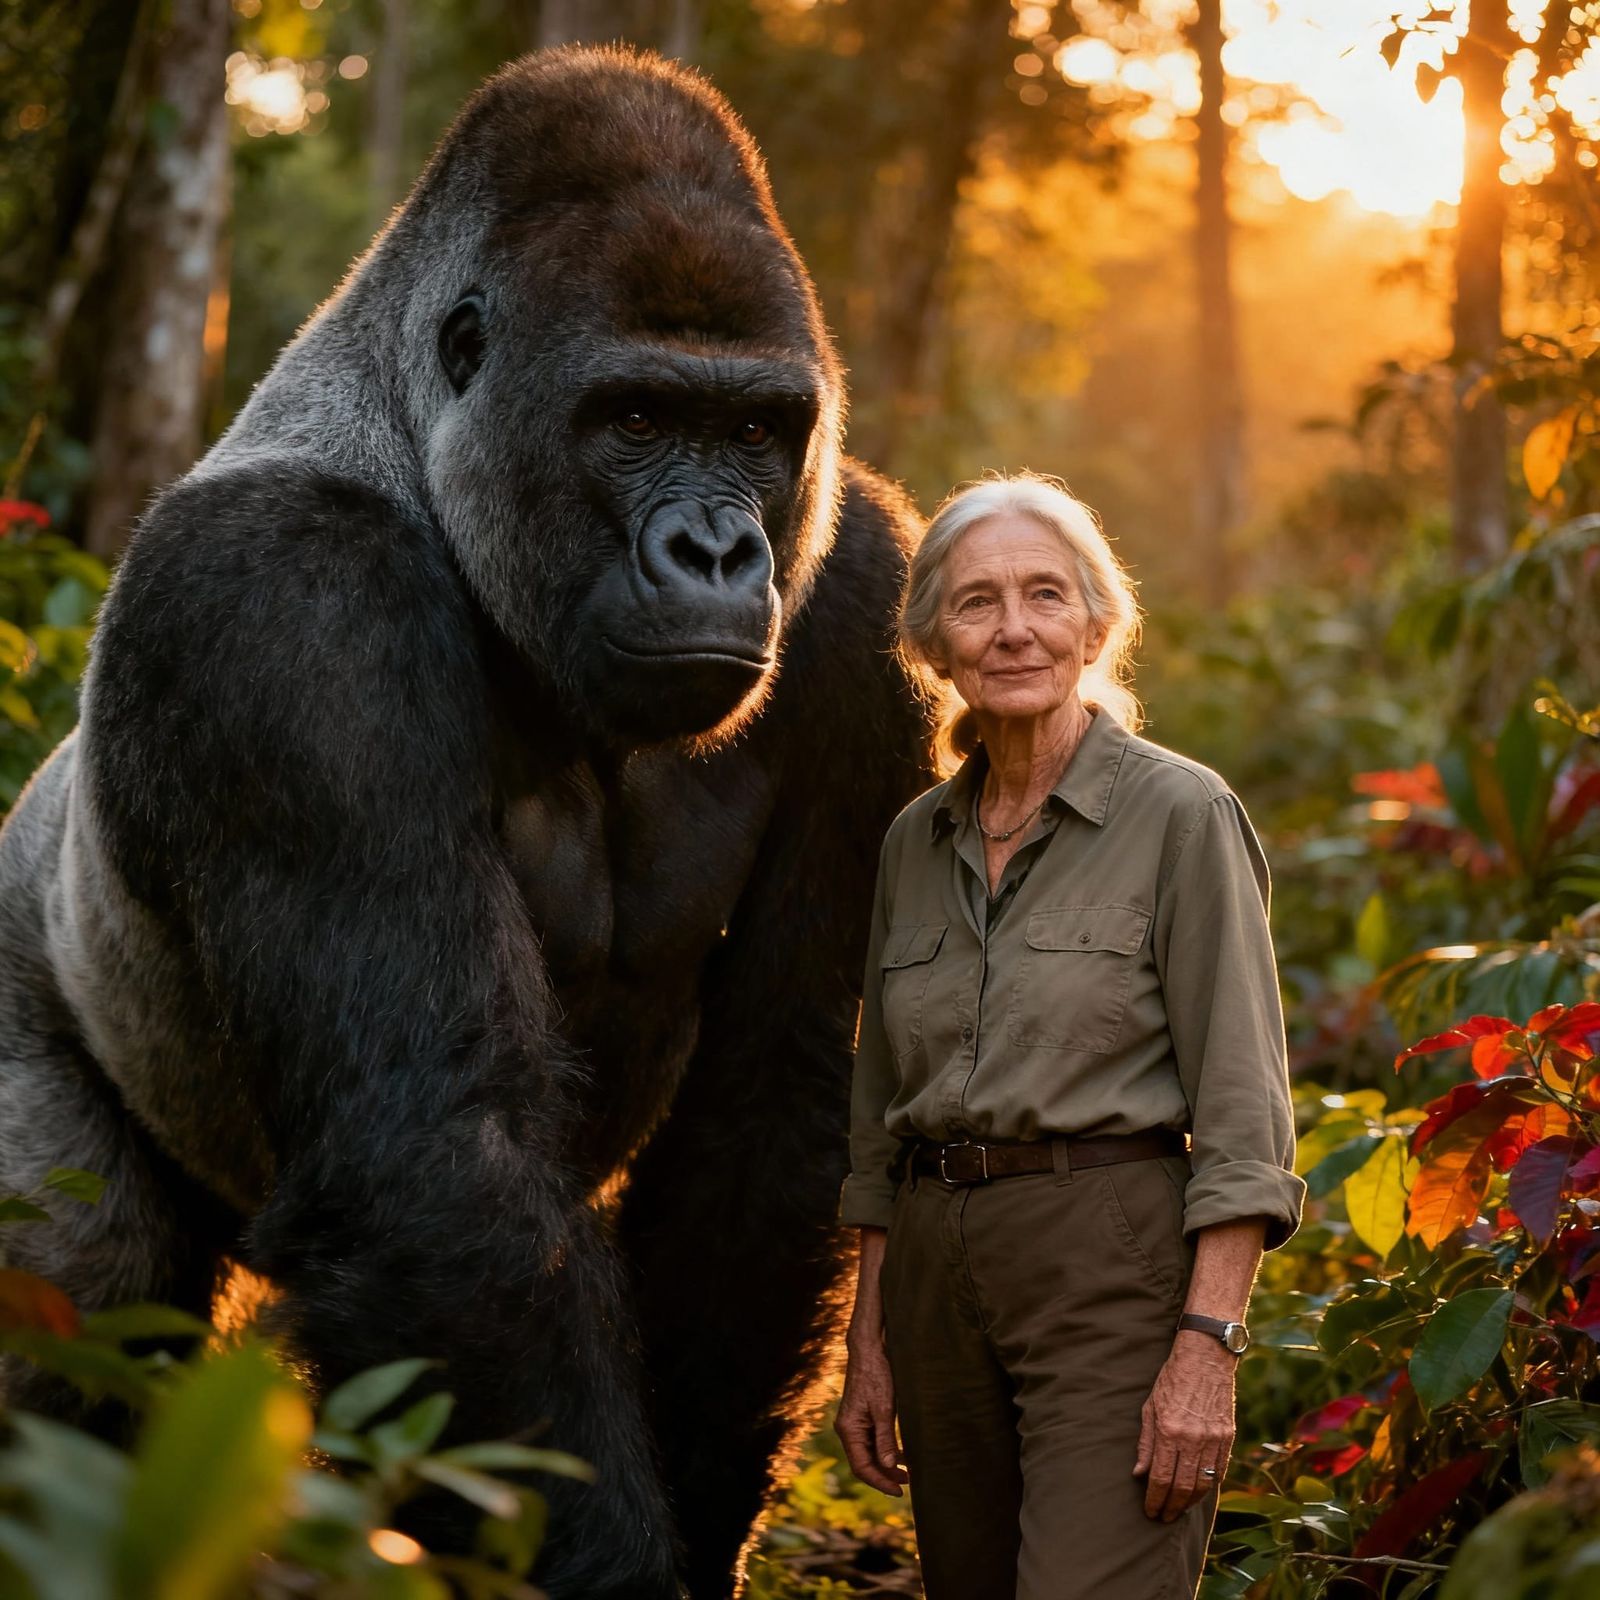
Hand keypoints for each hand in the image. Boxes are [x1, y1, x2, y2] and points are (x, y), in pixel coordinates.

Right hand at [836, 1335, 907, 1495]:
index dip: (880, 1481)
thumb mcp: (884, 1408)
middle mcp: (847, 1429)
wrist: (870, 1348)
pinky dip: (885, 1450)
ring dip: (886, 1464)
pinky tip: (902, 1456)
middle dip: (885, 1475)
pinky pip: (872, 1441)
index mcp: (848, 1429)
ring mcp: (854, 1423)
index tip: (899, 1491)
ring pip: (869, 1453)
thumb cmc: (876, 1375)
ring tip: (908, 1473)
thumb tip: (888, 1466)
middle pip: (864, 1462)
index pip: (861, 1467)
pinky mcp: (862, 1417)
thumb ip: (885, 1438)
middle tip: (908, 1484)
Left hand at [1133, 1331, 1235, 1520]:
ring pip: (1203, 1485)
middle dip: (1171, 1507)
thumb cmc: (1172, 1380)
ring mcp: (1213, 1439)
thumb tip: (1139, 1474)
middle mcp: (1192, 1438)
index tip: (1150, 1511)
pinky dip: (1208, 1487)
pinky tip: (1198, 1493)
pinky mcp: (1228, 1437)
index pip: (1161, 1478)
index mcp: (1169, 1430)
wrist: (1205, 1358)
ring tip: (1179, 1509)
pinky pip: (1219, 1472)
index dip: (1155, 1500)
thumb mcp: (1150, 1406)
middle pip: (1183, 1488)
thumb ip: (1145, 1442)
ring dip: (1190, 1503)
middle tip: (1163, 1517)